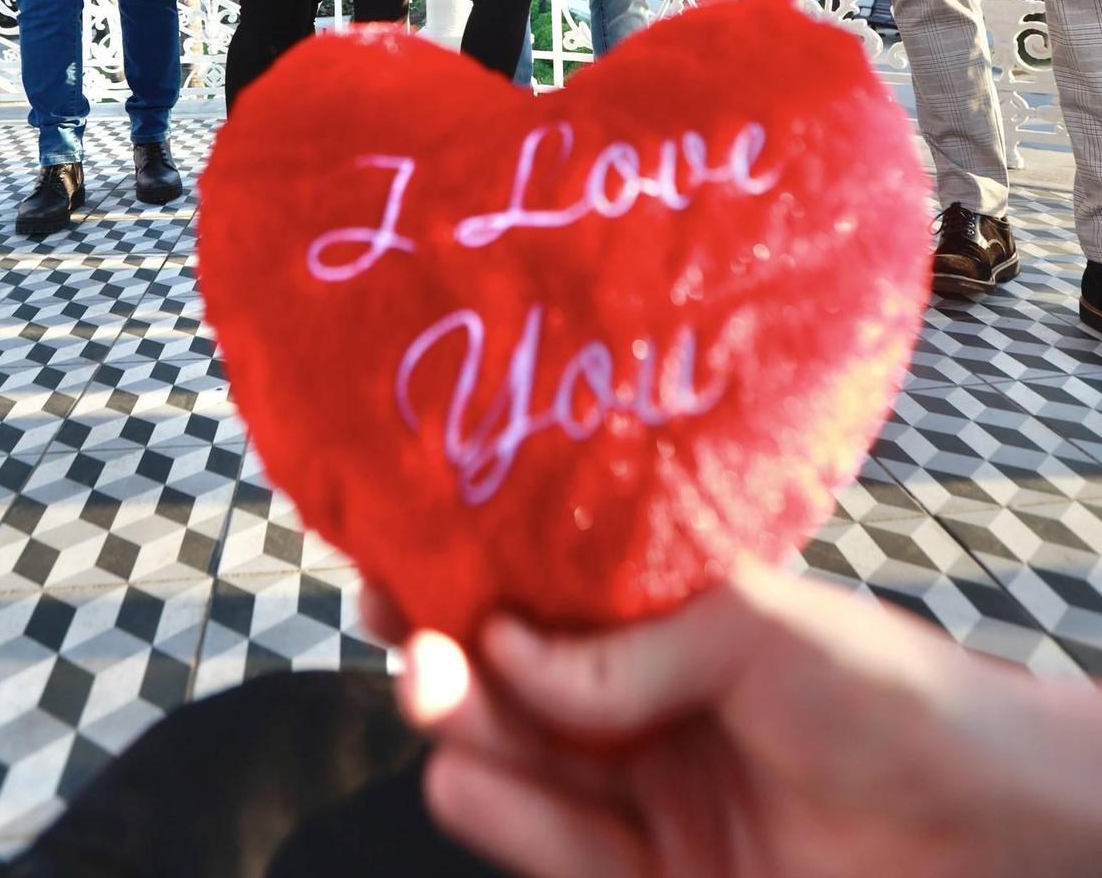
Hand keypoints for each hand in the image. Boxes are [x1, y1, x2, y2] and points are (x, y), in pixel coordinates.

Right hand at [400, 563, 1101, 877]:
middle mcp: (657, 700)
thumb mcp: (757, 626)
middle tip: (404, 627)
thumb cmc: (889, 693)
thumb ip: (630, 646)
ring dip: (470, 728)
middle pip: (529, 678)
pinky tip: (458, 779)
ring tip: (423, 690)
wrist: (990, 832)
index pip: (556, 590)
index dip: (482, 570)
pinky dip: (510, 818)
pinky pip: (568, 847)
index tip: (407, 547)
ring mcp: (658, 792)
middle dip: (459, 649)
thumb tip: (509, 649)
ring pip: (535, 759)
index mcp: (677, 618)